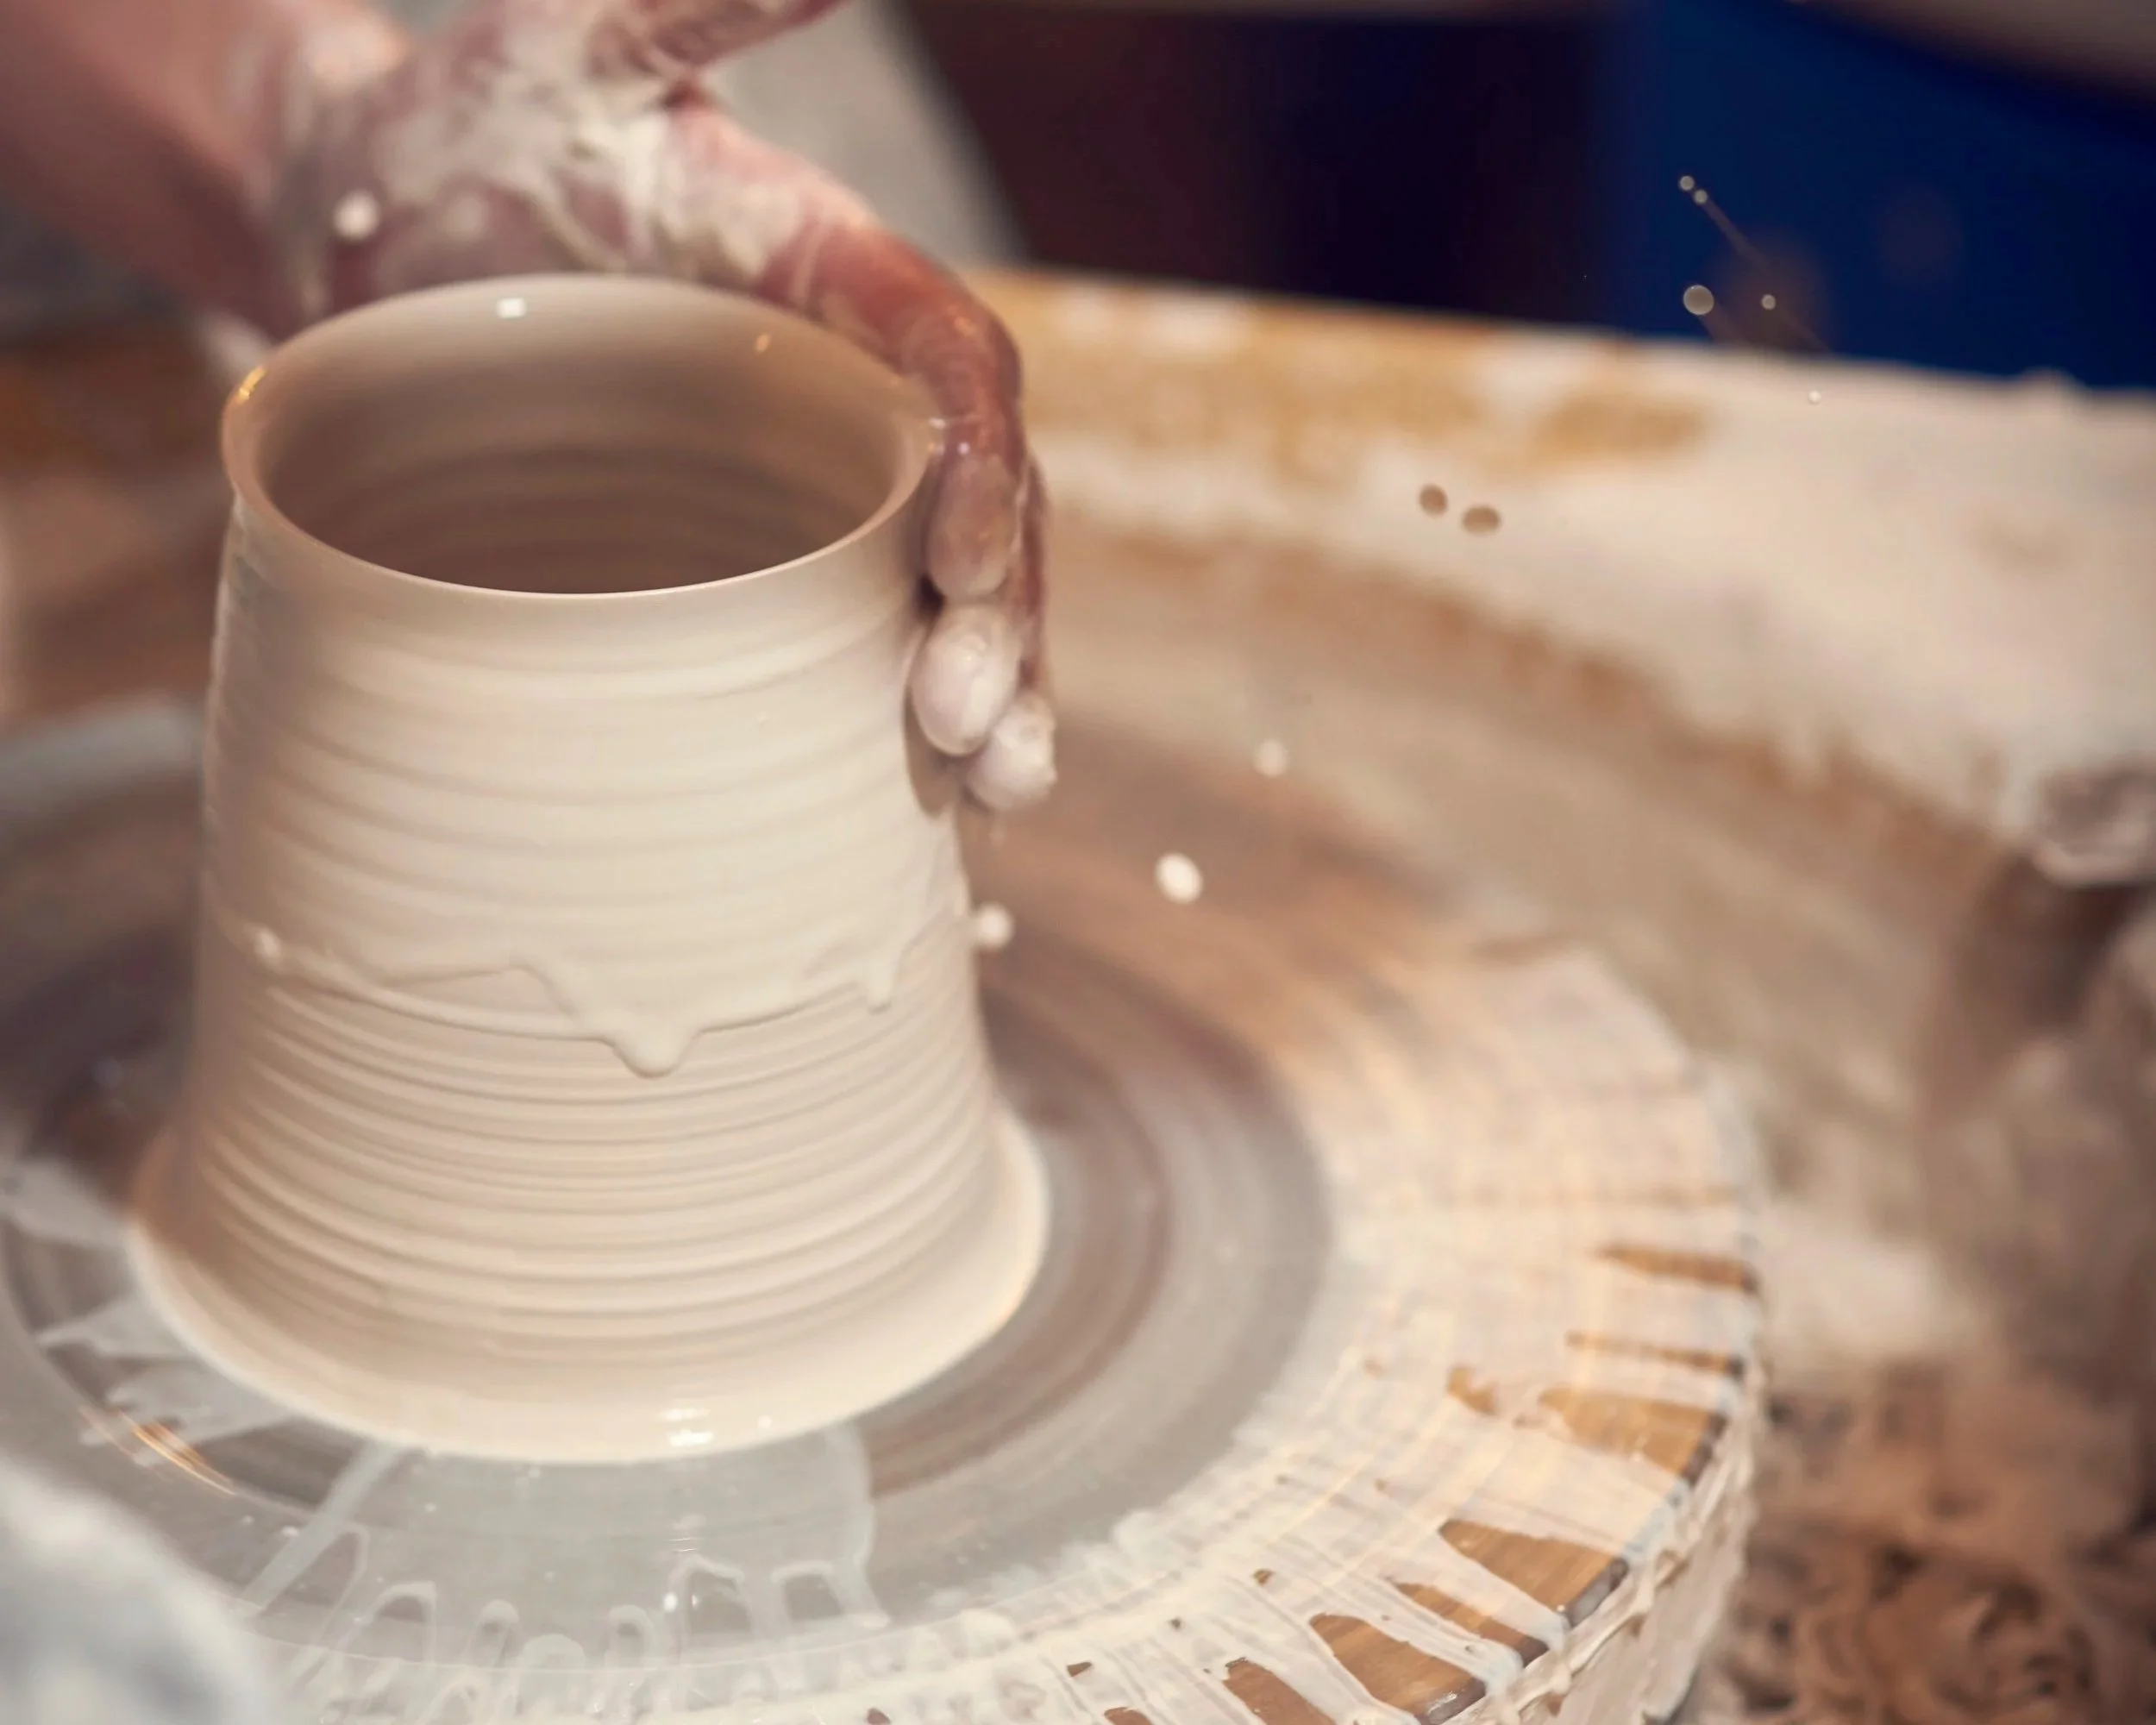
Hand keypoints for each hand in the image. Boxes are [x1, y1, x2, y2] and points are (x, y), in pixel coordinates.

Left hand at [264, 0, 1051, 808]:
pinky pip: (859, 648)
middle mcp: (851, 392)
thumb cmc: (475, 131)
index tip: (955, 570)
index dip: (977, 468)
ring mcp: (814, 485)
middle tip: (969, 737)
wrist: (375, 227)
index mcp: (836, 276)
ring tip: (995, 797)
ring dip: (988, 698)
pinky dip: (901, 733)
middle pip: (977, 510)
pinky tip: (938, 815)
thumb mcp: (577, 53)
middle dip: (997, 626)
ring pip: (944, 599)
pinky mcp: (763, 562)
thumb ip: (706, 9)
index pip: (953, 372)